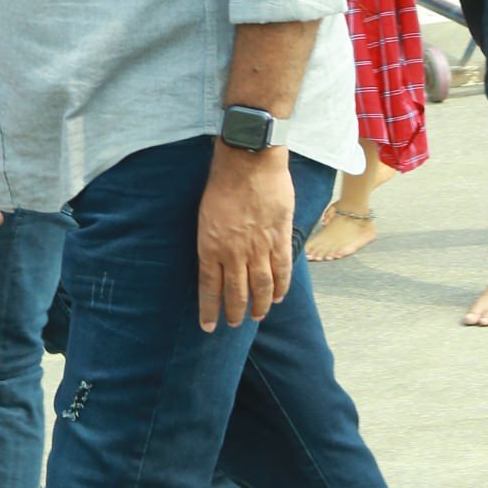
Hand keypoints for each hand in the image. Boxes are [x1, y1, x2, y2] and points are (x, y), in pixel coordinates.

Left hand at [197, 142, 294, 331]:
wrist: (248, 162)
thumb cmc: (222, 183)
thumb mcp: (205, 216)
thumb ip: (212, 241)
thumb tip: (215, 262)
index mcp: (210, 246)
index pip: (209, 288)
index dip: (209, 309)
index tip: (208, 326)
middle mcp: (233, 252)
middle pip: (235, 293)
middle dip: (234, 313)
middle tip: (234, 324)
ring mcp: (258, 247)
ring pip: (260, 287)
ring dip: (259, 305)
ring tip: (257, 316)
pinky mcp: (279, 238)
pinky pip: (281, 270)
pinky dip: (281, 287)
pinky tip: (279, 297)